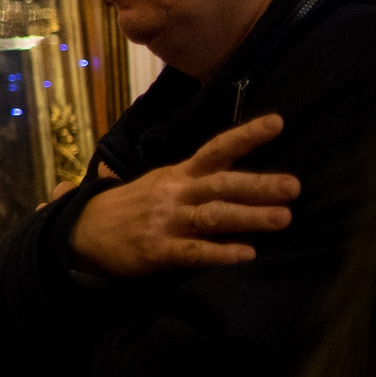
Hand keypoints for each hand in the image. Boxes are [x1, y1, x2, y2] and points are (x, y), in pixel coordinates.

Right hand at [67, 115, 297, 276]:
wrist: (82, 232)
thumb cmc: (131, 207)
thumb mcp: (160, 183)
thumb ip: (196, 178)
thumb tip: (240, 168)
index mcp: (178, 175)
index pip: (216, 150)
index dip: (246, 135)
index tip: (278, 122)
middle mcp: (175, 194)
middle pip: (221, 184)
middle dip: (258, 185)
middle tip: (293, 187)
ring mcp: (166, 221)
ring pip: (212, 216)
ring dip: (249, 216)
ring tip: (284, 218)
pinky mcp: (157, 250)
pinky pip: (193, 252)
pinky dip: (220, 253)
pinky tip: (246, 254)